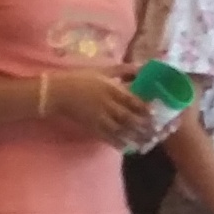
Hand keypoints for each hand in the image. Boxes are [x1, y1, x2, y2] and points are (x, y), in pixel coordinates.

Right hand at [40, 71, 162, 146]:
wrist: (57, 92)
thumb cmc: (82, 78)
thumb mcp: (103, 70)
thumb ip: (124, 70)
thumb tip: (143, 67)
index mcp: (111, 89)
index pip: (132, 101)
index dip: (145, 109)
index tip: (155, 113)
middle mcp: (107, 104)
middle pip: (129, 118)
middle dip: (144, 127)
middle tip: (156, 132)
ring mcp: (99, 117)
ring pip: (120, 131)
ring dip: (134, 138)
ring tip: (146, 142)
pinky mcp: (91, 127)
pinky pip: (107, 137)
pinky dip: (118, 143)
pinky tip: (127, 147)